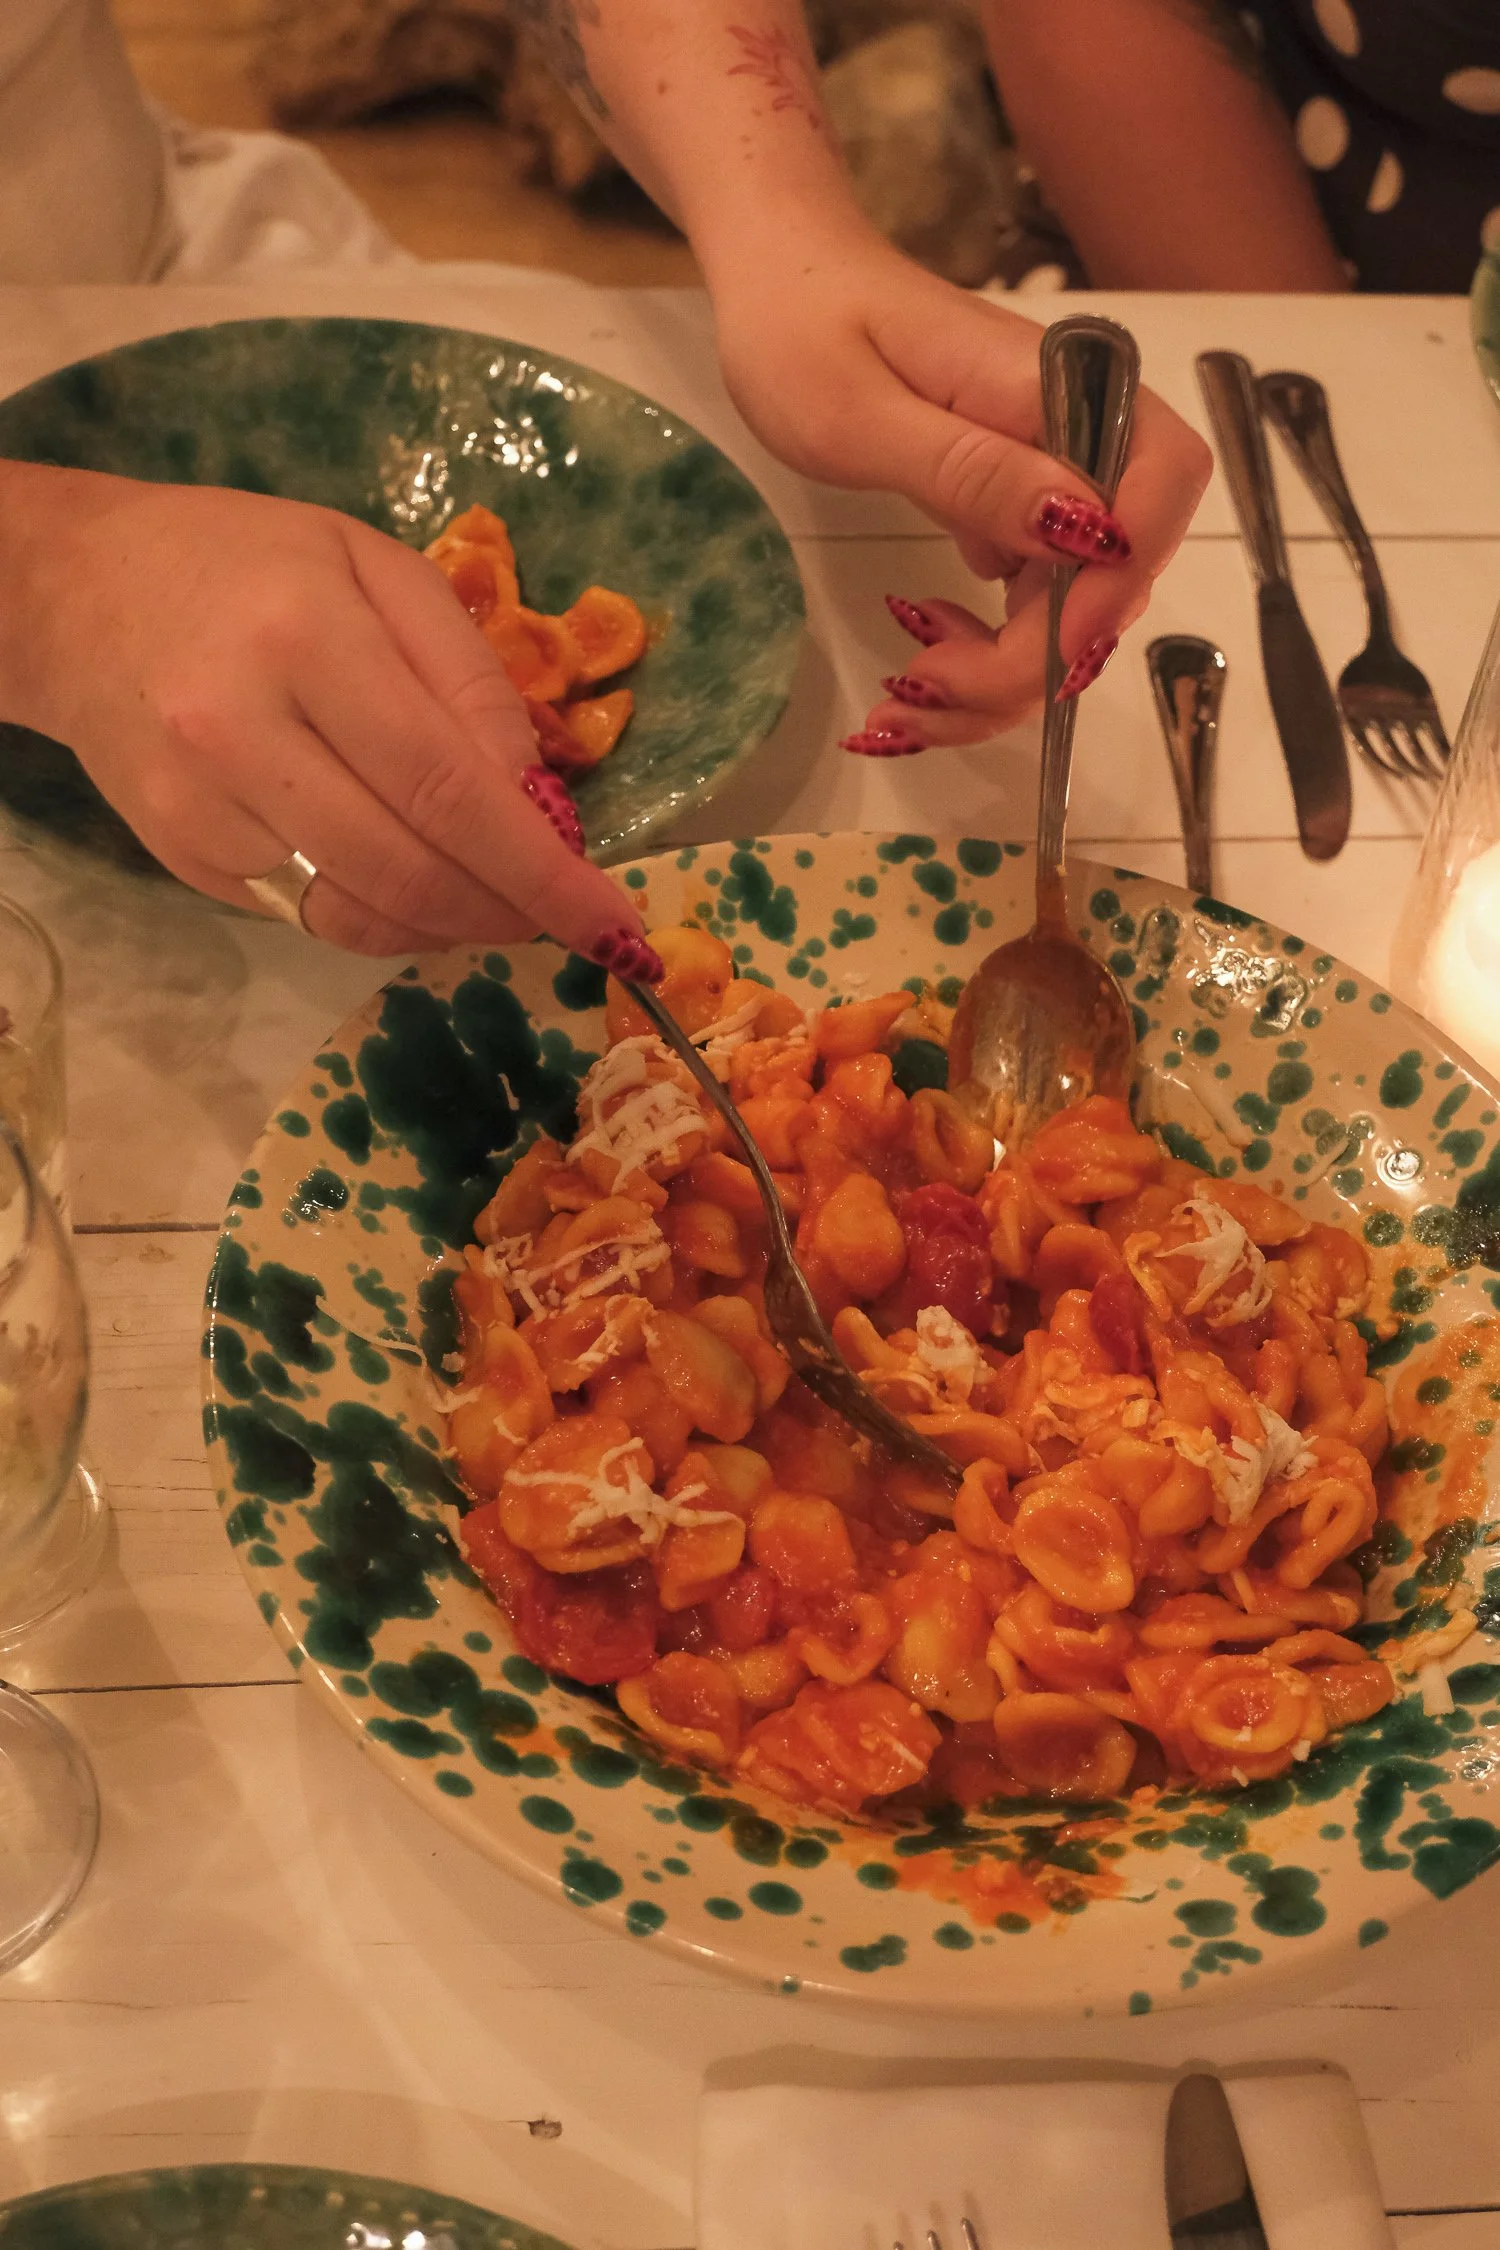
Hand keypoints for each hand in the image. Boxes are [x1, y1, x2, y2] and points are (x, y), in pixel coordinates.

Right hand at [0, 465, 660, 972]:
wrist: (74, 594)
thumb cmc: (245, 564)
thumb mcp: (372, 566)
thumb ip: (466, 673)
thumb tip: (537, 792)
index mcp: (306, 640)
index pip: (448, 785)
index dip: (539, 868)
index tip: (611, 919)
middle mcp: (241, 734)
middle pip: (409, 869)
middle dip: (509, 911)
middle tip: (566, 915)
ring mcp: (201, 811)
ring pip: (360, 915)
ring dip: (454, 927)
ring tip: (502, 902)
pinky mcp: (180, 861)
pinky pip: (311, 919)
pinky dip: (388, 921)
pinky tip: (422, 890)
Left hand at [705, 222, 1211, 748]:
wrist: (777, 281)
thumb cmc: (801, 334)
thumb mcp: (863, 416)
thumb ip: (973, 472)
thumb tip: (1085, 525)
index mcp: (1052, 390)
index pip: (1157, 487)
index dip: (1117, 585)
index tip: (1035, 650)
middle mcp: (1073, 432)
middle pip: (1118, 571)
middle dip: (1038, 658)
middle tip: (923, 686)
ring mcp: (1047, 472)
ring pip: (1076, 604)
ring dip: (1008, 675)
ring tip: (906, 694)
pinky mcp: (1015, 502)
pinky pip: (1032, 597)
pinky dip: (988, 651)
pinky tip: (924, 656)